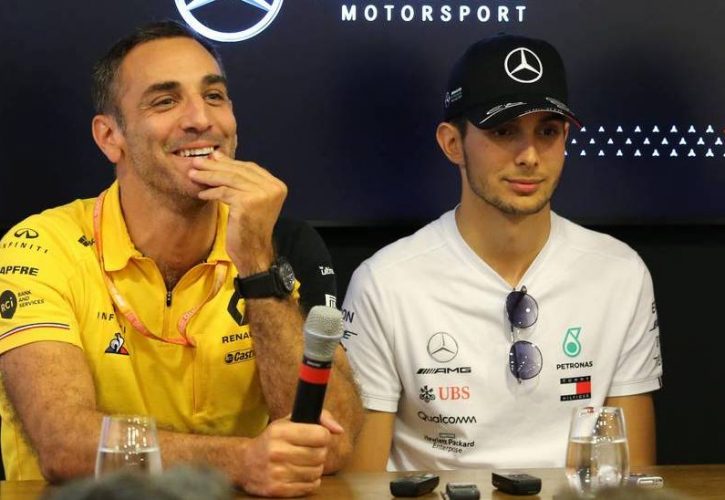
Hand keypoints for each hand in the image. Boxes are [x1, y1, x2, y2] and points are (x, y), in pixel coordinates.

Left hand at [189, 151, 286, 275]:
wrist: (253, 253)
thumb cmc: (249, 228)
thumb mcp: (249, 200)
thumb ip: (242, 181)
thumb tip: (218, 156)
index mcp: (277, 186)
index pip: (251, 167)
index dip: (230, 162)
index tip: (213, 158)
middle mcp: (273, 188)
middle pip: (239, 171)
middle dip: (216, 166)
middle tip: (197, 163)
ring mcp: (262, 195)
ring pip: (230, 179)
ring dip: (208, 176)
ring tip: (193, 175)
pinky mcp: (247, 202)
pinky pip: (224, 192)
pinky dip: (211, 192)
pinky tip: (201, 193)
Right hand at [239, 416, 334, 496]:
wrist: (245, 463)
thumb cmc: (272, 440)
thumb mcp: (289, 421)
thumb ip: (319, 417)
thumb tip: (339, 430)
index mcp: (280, 431)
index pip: (321, 434)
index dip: (323, 435)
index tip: (317, 436)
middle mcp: (277, 452)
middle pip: (320, 455)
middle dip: (320, 452)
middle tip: (311, 450)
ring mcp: (277, 472)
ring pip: (317, 471)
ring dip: (315, 467)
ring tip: (304, 462)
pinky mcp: (277, 489)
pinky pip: (310, 486)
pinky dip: (310, 480)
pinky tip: (300, 473)